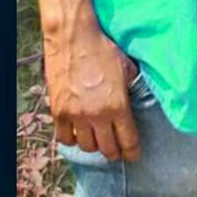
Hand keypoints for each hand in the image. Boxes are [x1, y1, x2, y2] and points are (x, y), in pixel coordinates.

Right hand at [43, 22, 141, 162]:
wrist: (74, 39)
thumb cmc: (104, 49)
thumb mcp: (127, 67)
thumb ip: (133, 87)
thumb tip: (138, 98)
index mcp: (118, 105)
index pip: (128, 140)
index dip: (132, 152)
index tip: (134, 157)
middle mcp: (97, 116)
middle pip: (107, 149)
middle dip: (115, 152)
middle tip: (117, 149)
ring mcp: (76, 116)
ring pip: (86, 146)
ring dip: (94, 145)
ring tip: (98, 139)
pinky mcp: (59, 112)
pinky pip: (65, 138)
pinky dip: (73, 138)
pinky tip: (78, 132)